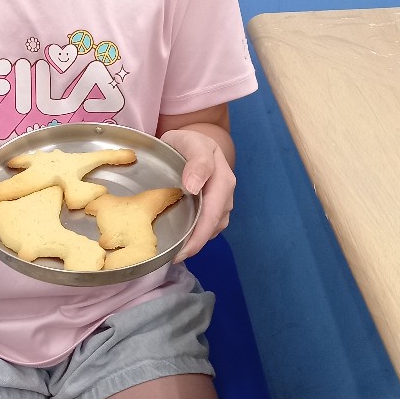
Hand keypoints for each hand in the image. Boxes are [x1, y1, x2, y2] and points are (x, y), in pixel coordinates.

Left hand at [159, 127, 235, 260]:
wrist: (193, 141)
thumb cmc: (189, 142)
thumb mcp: (191, 142)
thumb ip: (197, 160)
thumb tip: (194, 187)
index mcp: (222, 180)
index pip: (212, 214)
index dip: (198, 236)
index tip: (180, 251)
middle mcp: (226, 194)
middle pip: (213, 225)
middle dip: (196, 244)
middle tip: (173, 258)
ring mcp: (222, 202)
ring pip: (212, 228)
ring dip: (197, 241)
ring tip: (175, 251)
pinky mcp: (215, 207)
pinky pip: (209, 225)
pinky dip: (197, 234)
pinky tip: (182, 238)